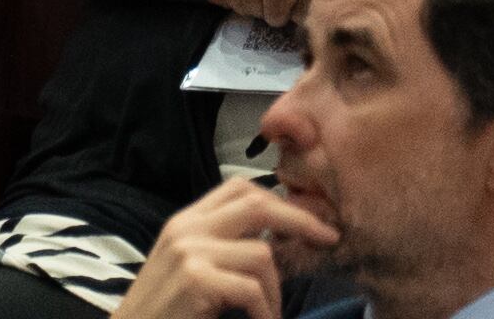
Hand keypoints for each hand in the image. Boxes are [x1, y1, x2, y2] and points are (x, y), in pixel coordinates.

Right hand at [111, 179, 339, 318]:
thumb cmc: (165, 312)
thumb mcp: (189, 268)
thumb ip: (222, 247)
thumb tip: (278, 239)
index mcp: (186, 221)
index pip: (239, 187)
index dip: (279, 198)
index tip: (307, 220)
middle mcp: (186, 228)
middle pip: (257, 203)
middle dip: (300, 220)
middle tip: (327, 239)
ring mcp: (189, 253)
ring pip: (261, 252)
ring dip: (276, 289)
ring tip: (270, 312)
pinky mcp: (195, 280)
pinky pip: (251, 289)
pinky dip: (265, 311)